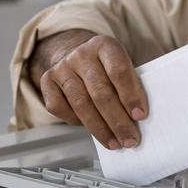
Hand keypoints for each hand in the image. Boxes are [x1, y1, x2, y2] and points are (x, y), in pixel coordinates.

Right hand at [37, 33, 147, 149]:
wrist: (78, 56)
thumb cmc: (107, 66)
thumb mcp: (123, 65)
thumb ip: (132, 84)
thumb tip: (139, 116)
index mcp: (105, 45)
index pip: (119, 71)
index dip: (130, 95)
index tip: (140, 115)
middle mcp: (81, 54)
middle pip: (100, 92)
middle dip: (117, 120)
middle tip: (130, 139)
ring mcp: (62, 67)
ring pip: (81, 104)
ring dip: (100, 128)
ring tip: (115, 142)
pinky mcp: (47, 80)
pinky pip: (60, 108)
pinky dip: (77, 122)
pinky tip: (92, 129)